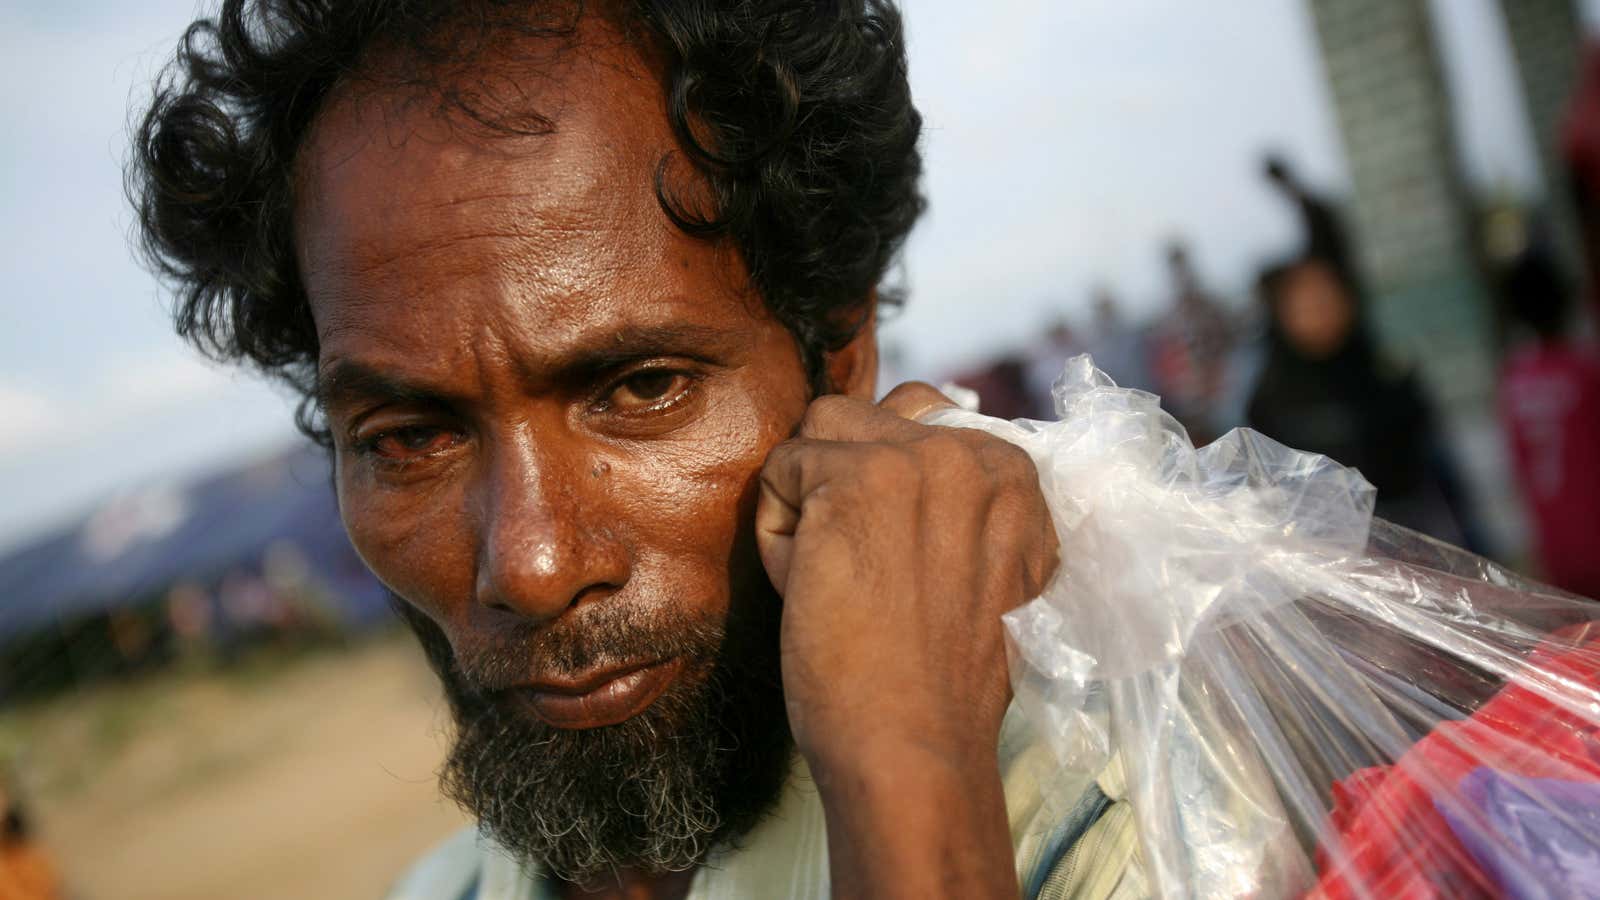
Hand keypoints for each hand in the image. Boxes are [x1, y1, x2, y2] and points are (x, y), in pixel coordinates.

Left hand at [756, 382, 1058, 775]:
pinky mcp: (856, 479)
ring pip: (820, 430)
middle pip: (867, 416)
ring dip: (810, 496)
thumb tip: (903, 441)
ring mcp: (919, 460)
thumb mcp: (981, 568)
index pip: (919, 421)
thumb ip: (961, 503)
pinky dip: (778, 534)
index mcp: (1016, 471)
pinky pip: (780, 471)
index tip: (900, 565)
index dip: (886, 491)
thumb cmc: (938, 677)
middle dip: (844, 481)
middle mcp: (977, 452)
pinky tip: (814, 590)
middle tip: (862, 569)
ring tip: (835, 573)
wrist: (915, 746)